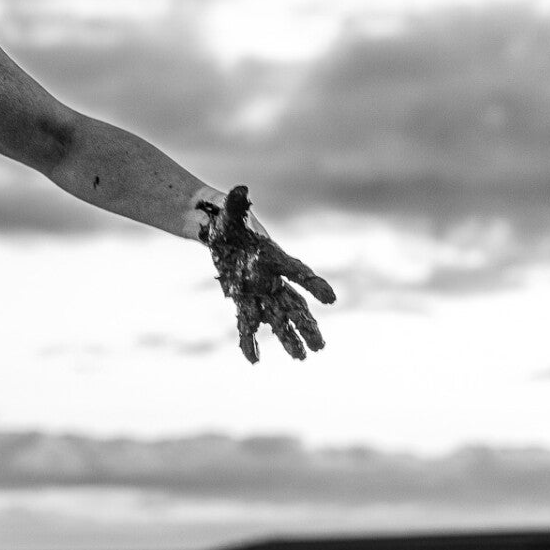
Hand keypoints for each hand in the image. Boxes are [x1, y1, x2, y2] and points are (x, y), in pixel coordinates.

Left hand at [195, 185, 335, 363]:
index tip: (330, 299)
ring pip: (277, 319)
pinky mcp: (241, 300)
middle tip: (320, 346)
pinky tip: (252, 360)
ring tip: (301, 358)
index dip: (314, 286)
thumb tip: (240, 189)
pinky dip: (248, 341)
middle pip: (294, 306)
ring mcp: (258, 293)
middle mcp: (272, 280)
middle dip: (306, 325)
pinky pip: (246, 324)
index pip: (299, 274)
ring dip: (287, 339)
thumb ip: (237, 202)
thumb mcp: (231, 212)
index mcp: (275, 259)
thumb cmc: (230, 221)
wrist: (218, 233)